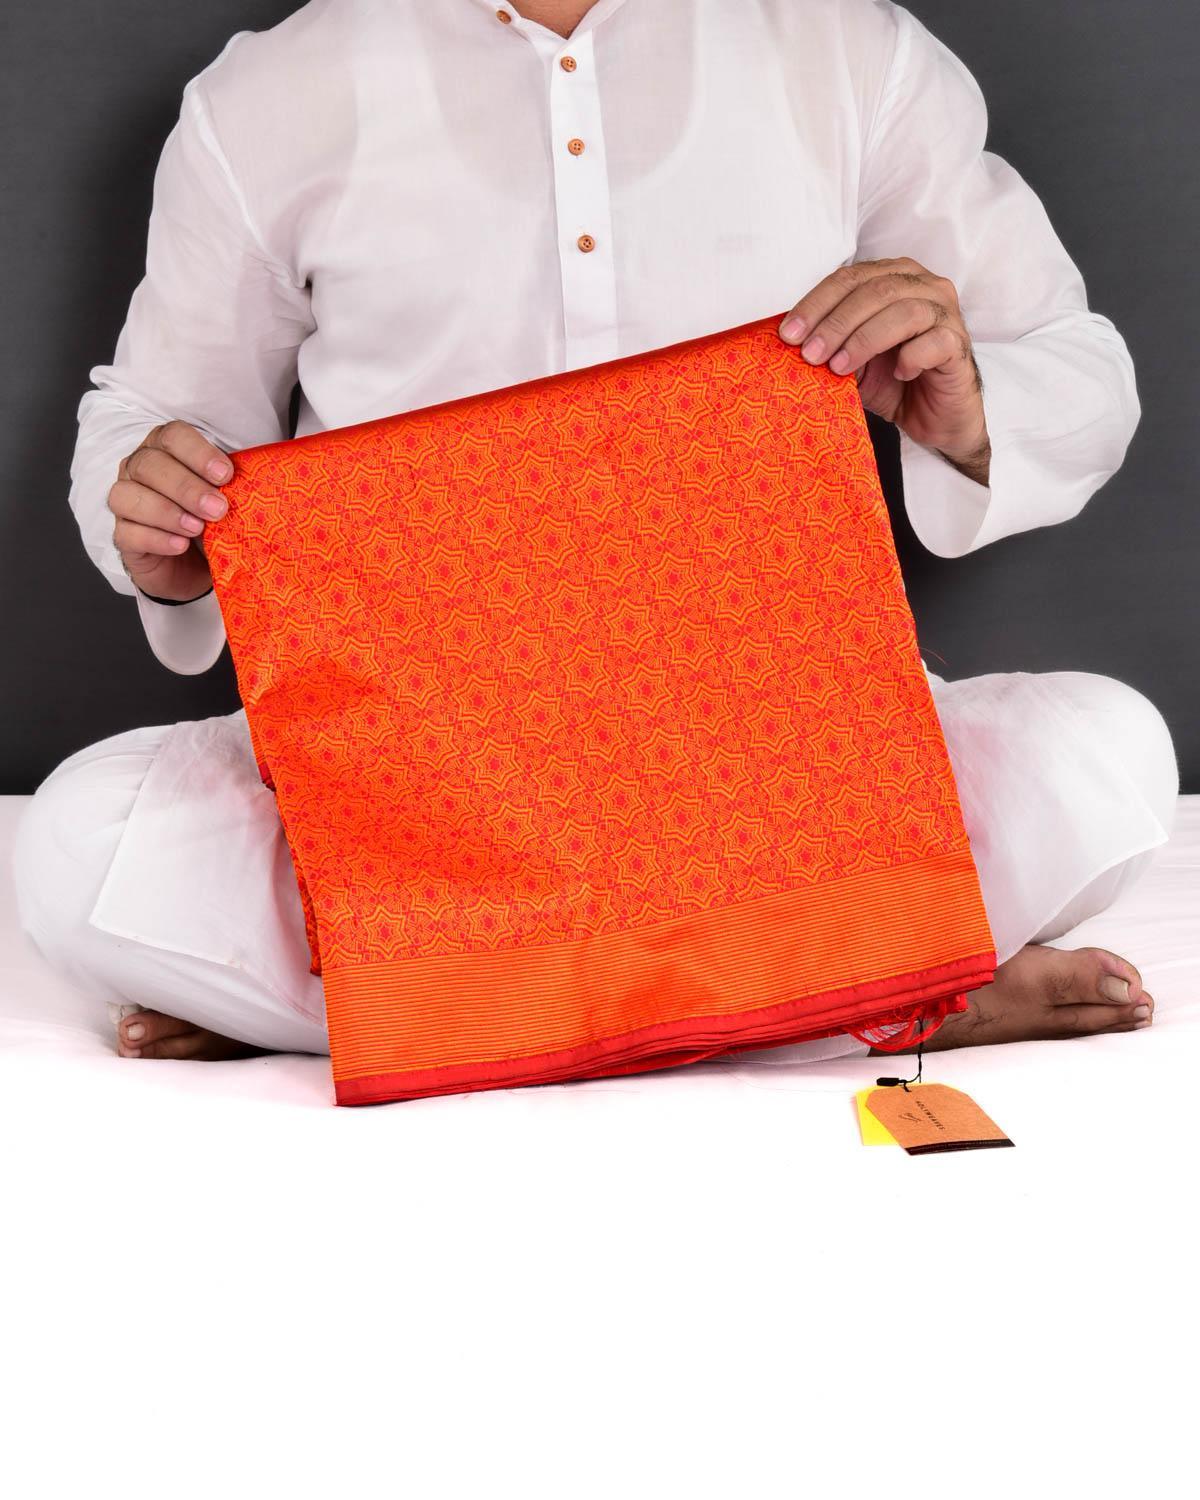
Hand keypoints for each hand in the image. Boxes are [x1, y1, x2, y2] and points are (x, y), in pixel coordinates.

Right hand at [108, 420, 231, 601]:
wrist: (196, 565)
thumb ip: (233, 487)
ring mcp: (126, 502)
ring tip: (197, 528)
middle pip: (150, 464)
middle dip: (186, 487)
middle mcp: (140, 469)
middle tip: (218, 509)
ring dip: (166, 511)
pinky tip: (179, 545)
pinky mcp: (123, 536)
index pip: (172, 436)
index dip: (198, 453)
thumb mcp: (227, 499)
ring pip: (127, 495)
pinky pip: (127, 532)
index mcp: (167, 450)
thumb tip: (256, 484)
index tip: (225, 475)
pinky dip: (155, 538)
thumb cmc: (211, 521)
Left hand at [778, 258, 990, 484]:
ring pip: (904, 311)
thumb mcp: (850, 361)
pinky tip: (898, 374)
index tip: (788, 334)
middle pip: (875, 289)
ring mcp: (945, 312)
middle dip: (836, 323)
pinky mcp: (958, 343)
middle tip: (810, 354)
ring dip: (864, 339)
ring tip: (839, 367)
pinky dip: (911, 357)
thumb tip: (789, 341)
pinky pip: (933, 342)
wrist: (934, 419)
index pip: (850, 278)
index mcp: (893, 277)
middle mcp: (923, 286)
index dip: (816, 303)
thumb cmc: (894, 382)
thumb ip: (828, 344)